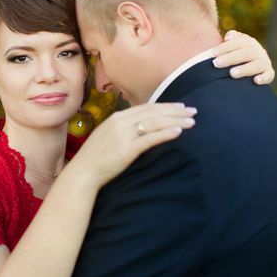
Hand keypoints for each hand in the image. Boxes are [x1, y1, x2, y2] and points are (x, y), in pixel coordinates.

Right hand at [69, 103, 196, 188]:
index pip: (146, 108)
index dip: (165, 106)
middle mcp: (121, 122)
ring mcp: (124, 135)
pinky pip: (150, 138)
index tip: (181, 106)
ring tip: (192, 121)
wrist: (83, 171)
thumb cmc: (95, 157)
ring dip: (176, 120)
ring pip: (155, 123)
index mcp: (117, 117)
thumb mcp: (108, 135)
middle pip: (154, 112)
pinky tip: (179, 132)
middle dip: (175, 111)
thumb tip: (140, 127)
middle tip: (193, 111)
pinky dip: (166, 133)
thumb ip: (123, 128)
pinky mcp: (127, 149)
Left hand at [212, 30, 274, 84]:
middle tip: (216, 63)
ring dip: (244, 69)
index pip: (237, 42)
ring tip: (232, 73)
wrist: (250, 69)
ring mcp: (264, 62)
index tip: (212, 53)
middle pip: (245, 53)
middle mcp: (258, 51)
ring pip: (257, 64)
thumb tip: (229, 37)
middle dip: (230, 58)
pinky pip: (269, 75)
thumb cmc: (235, 57)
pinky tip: (256, 81)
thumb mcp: (232, 47)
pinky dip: (264, 78)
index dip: (225, 47)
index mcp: (248, 43)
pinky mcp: (269, 74)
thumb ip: (230, 40)